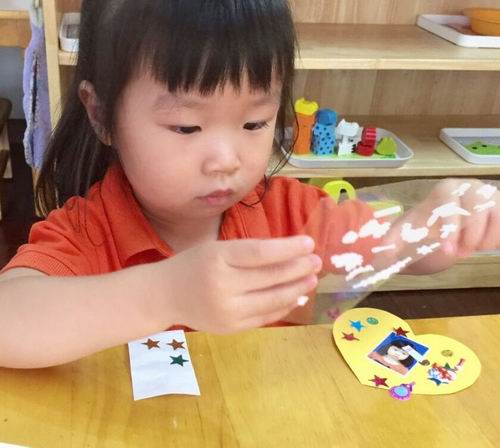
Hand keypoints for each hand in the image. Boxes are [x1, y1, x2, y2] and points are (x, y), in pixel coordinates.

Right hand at [152, 236, 321, 332]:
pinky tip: (295, 296)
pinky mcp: (231, 328)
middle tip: (316, 261)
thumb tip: (290, 254)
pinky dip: (284, 306)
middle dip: (299, 268)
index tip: (309, 243)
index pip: (260, 253)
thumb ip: (249, 252)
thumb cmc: (194, 265)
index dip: (288, 248)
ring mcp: (227, 311)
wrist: (166, 295)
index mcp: (217, 258)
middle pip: (270, 277)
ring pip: (272, 300)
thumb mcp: (217, 249)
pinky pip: (266, 317)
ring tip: (311, 279)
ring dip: (297, 289)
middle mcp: (222, 286)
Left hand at [387, 179, 499, 273]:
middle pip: (478, 209)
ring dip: (486, 239)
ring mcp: (491, 195)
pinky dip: (498, 238)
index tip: (448, 251)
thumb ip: (392, 242)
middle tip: (460, 255)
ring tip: (471, 250)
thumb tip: (379, 254)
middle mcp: (470, 187)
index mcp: (445, 189)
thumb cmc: (425, 227)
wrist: (443, 225)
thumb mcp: (405, 234)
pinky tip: (486, 246)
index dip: (450, 228)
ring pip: (497, 216)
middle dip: (470, 236)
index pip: (450, 205)